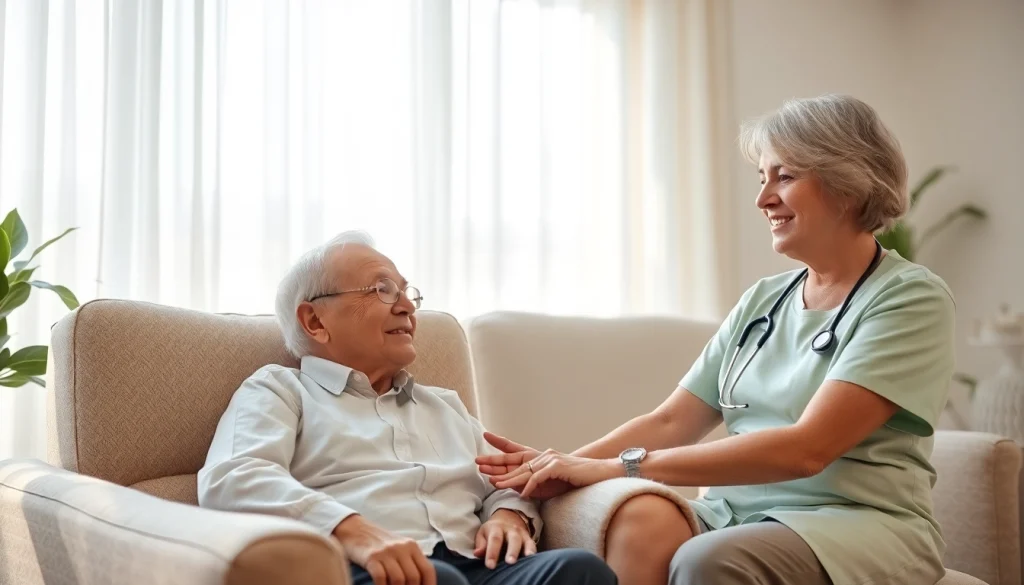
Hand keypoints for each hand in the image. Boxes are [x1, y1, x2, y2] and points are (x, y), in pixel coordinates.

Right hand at [333, 515, 435, 584]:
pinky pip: (381, 578)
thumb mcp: (399, 547)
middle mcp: (401, 548)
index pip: (428, 570)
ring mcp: (386, 552)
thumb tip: (419, 582)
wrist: (354, 529)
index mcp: (411, 546)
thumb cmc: (378, 542)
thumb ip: (410, 561)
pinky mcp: (371, 557)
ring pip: (399, 580)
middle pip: (414, 577)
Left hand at [474, 509, 536, 568]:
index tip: (490, 565)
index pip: (494, 540)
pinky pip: (532, 544)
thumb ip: (481, 544)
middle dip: (512, 551)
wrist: (508, 517)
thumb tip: (477, 553)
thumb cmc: (492, 530)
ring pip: (525, 541)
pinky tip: (532, 559)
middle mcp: (510, 530)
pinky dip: (533, 551)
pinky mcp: (529, 538)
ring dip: (526, 551)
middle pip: (512, 539)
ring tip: (526, 559)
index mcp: (496, 528)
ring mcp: (521, 534)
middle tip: (510, 562)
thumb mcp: (483, 533)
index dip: (492, 552)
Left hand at [490, 449, 621, 498]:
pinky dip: (530, 485)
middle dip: (496, 463)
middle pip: (515, 461)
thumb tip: (519, 491)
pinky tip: (523, 494)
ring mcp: (550, 458)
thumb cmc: (575, 480)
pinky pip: (540, 477)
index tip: (483, 449)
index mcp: (540, 458)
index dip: (499, 451)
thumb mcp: (551, 484)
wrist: (599, 474)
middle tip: (478, 464)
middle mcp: (543, 455)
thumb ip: (535, 485)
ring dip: (510, 478)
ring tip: (496, 485)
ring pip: (525, 470)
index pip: (515, 454)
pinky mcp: (558, 465)